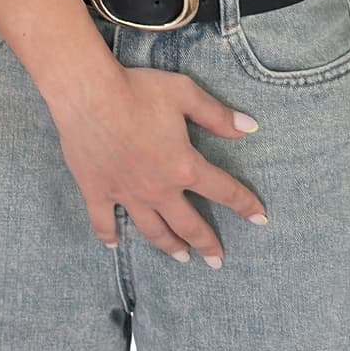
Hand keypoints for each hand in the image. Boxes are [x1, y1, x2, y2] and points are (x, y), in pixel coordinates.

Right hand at [45, 54, 266, 264]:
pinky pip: (104, 221)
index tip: (260, 218)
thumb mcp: (185, 95)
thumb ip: (217, 115)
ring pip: (153, 230)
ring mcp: (127, 194)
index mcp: (184, 167)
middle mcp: (159, 190)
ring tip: (181, 257)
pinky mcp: (97, 191)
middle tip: (217, 260)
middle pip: (189, 224)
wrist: (89, 94)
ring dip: (169, 245)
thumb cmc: (138, 91)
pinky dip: (108, 235)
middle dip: (206, 243)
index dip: (245, 204)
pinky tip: (113, 245)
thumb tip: (250, 127)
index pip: (224, 191)